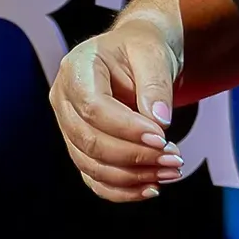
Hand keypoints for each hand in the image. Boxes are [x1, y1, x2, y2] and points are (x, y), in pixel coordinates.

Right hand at [48, 11, 186, 201]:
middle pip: (89, 140)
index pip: (93, 107)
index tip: (161, 138)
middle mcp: (64, 99)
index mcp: (76, 67)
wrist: (138, 54)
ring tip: (171, 171)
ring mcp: (68, 127)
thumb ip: (155, 85)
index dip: (126, 128)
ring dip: (133, 176)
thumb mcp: (153, 53)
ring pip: (91, 165)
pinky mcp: (80, 148)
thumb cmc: (143, 48)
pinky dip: (122, 190)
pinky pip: (94, 178)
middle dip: (134, 156)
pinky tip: (151, 187)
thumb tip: (159, 122)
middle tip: (174, 159)